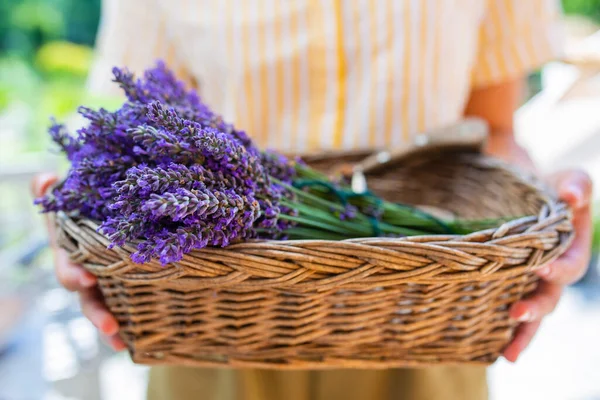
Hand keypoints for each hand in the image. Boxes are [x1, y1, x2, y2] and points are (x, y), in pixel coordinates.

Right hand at [32, 173, 125, 350]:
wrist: (107, 212)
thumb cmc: (87, 204)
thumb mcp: (73, 197)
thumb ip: (55, 193)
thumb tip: (45, 179)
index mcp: (72, 253)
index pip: (69, 267)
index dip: (75, 274)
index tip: (88, 280)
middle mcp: (86, 273)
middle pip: (87, 298)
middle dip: (96, 313)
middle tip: (110, 326)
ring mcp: (106, 283)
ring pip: (105, 309)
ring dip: (111, 326)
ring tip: (121, 344)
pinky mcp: (127, 286)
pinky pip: (130, 307)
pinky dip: (135, 324)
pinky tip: (141, 341)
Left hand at [503, 170, 592, 361]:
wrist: (518, 190)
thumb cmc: (545, 185)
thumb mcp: (566, 179)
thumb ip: (576, 183)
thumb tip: (573, 195)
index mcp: (571, 248)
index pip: (570, 264)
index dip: (558, 269)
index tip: (540, 269)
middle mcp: (553, 270)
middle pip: (550, 296)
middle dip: (536, 307)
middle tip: (515, 313)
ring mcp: (530, 281)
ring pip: (531, 312)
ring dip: (521, 332)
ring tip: (507, 353)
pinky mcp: (507, 284)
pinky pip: (506, 306)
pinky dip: (499, 329)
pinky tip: (489, 348)